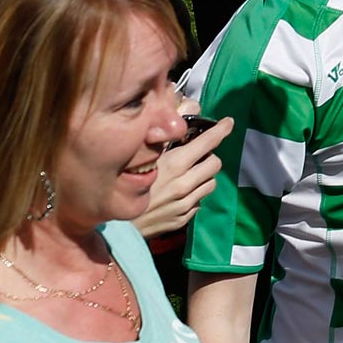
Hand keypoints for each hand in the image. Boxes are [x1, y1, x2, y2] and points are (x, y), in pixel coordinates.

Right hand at [135, 108, 230, 238]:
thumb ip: (164, 136)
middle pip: (215, 163)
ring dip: (203, 176)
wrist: (114, 225)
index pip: (208, 142)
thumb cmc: (123, 184)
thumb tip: (180, 116)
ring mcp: (185, 203)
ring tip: (187, 175)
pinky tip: (178, 193)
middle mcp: (184, 184)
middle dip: (209, 157)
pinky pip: (199, 202)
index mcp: (175, 164)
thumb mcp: (142, 155)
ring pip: (211, 183)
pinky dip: (194, 195)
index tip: (228, 123)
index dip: (221, 130)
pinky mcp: (182, 219)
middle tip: (196, 156)